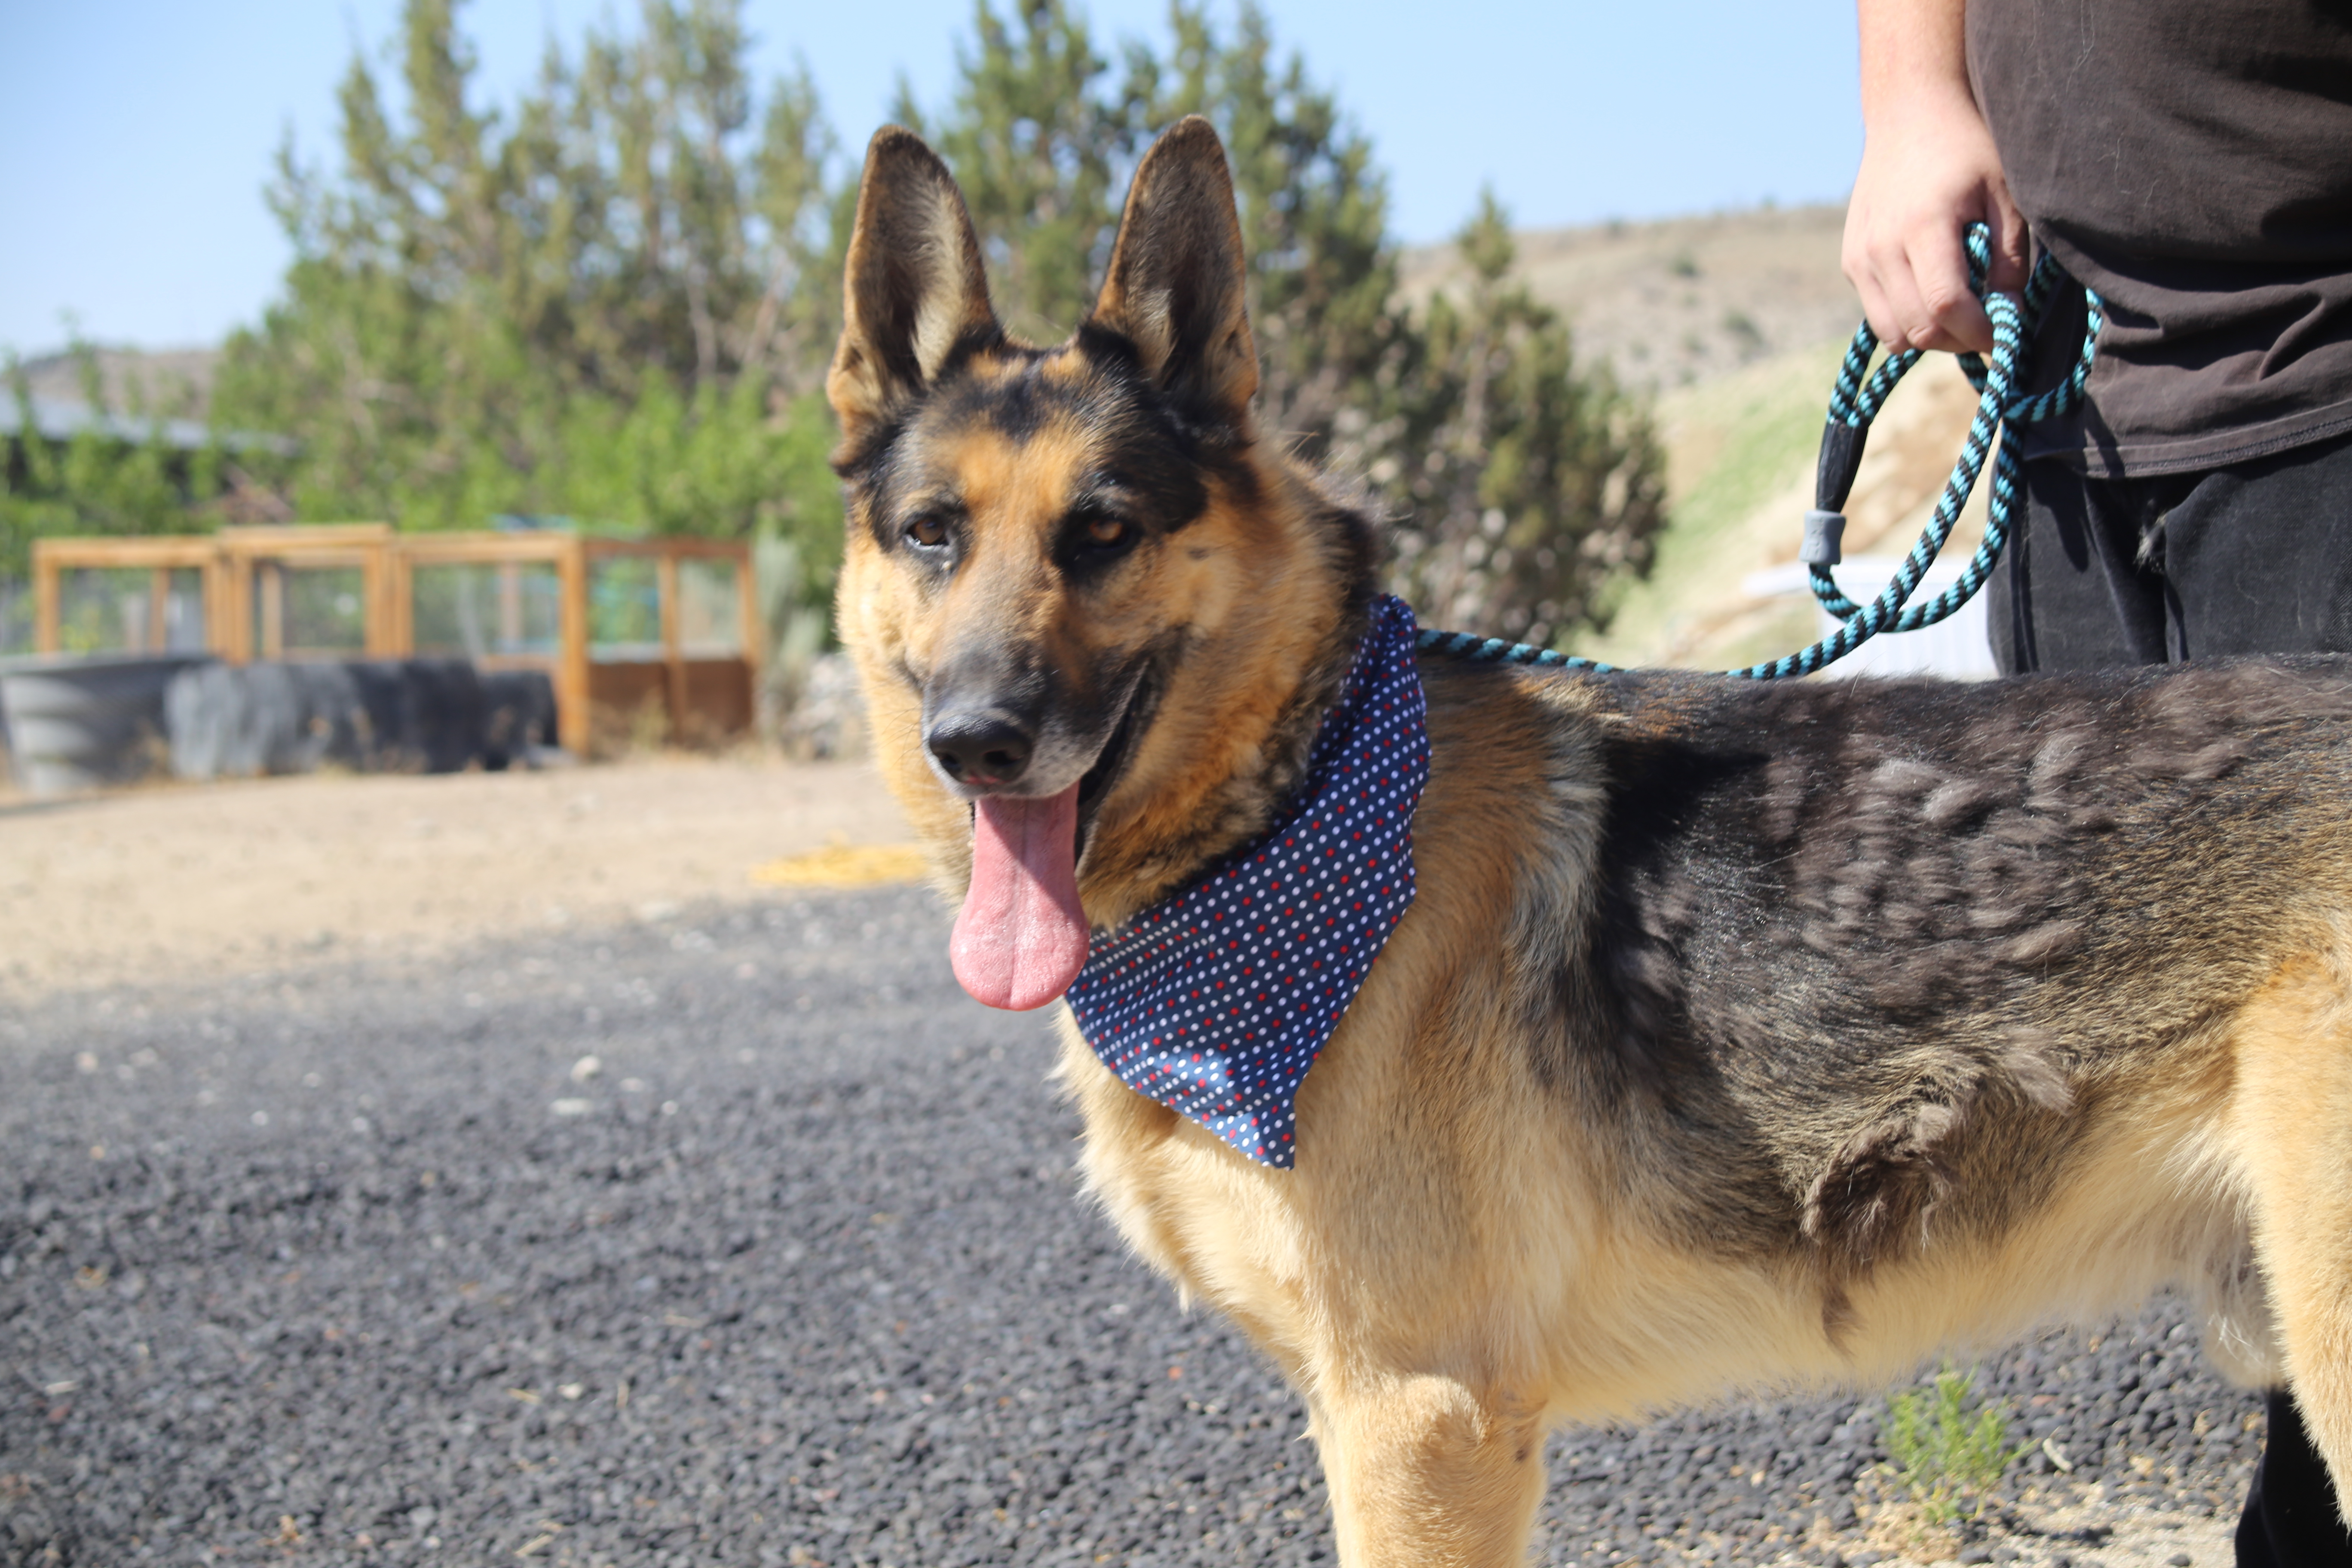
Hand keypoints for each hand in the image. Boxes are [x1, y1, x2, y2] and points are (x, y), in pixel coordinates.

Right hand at [1842, 88, 2028, 354]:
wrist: (1910, 114)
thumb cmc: (1967, 148)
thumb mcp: (2005, 195)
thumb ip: (2010, 258)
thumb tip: (2008, 315)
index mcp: (1923, 226)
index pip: (1946, 305)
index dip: (1980, 332)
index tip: (2006, 334)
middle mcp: (1881, 248)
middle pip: (1918, 329)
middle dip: (1958, 340)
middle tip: (1986, 327)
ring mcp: (1859, 258)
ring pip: (1893, 333)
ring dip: (1931, 336)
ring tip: (1959, 314)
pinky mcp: (1851, 262)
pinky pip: (1879, 314)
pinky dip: (1908, 318)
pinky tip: (1931, 290)